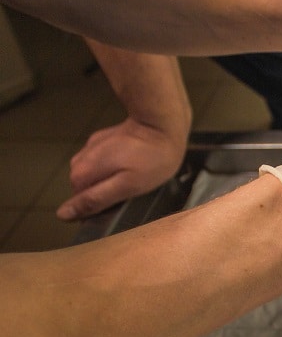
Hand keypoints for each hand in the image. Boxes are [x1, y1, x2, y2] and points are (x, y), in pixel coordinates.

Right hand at [57, 117, 187, 219]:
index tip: (122, 205)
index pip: (80, 204)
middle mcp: (80, 160)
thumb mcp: (126, 187)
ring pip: (97, 175)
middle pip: (88, 189)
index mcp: (81, 174)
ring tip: (136, 177)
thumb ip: (95, 200)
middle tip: (133, 190)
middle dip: (108, 193)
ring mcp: (91, 148)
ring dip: (112, 179)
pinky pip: (105, 161)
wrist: (162, 123)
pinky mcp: (104, 140)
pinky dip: (117, 166)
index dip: (102, 209)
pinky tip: (134, 163)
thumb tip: (64, 214)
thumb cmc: (151, 158)